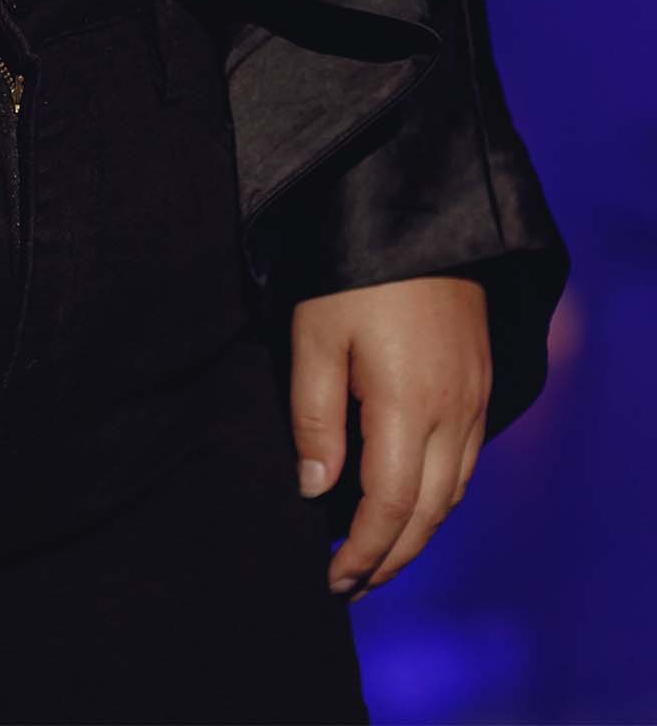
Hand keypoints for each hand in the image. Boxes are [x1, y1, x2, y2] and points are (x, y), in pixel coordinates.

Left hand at [291, 274, 491, 597]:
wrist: (414, 208)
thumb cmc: (352, 270)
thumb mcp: (315, 336)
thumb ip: (314, 417)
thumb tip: (314, 491)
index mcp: (411, 406)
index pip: (390, 507)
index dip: (363, 553)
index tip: (332, 581)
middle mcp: (455, 412)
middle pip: (429, 512)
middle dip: (390, 557)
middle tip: (351, 586)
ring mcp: (475, 396)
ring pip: (453, 490)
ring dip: (418, 530)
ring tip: (375, 554)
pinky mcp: (481, 378)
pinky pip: (466, 459)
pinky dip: (438, 494)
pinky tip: (410, 497)